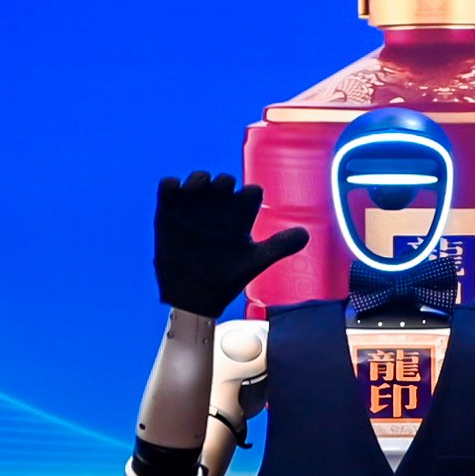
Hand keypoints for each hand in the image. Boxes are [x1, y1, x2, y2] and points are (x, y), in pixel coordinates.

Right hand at [153, 171, 308, 317]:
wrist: (192, 297)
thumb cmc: (225, 280)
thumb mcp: (254, 262)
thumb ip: (279, 246)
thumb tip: (306, 234)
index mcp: (240, 218)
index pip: (251, 193)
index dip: (249, 196)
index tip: (244, 209)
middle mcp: (219, 210)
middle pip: (225, 181)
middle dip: (223, 183)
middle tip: (219, 196)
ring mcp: (194, 209)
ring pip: (199, 178)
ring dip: (199, 179)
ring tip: (196, 191)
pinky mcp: (169, 212)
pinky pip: (168, 186)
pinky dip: (170, 184)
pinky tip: (175, 198)